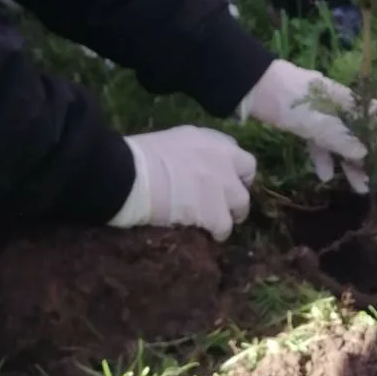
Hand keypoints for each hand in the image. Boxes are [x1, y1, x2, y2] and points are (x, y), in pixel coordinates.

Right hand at [110, 126, 256, 241]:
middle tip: (222, 202)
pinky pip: (225, 226)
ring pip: (241, 204)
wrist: (129, 175)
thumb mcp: (172, 142)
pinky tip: (207, 235)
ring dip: (229, 213)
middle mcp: (223, 159)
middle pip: (246, 176)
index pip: (236, 153)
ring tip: (216, 223)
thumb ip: (190, 153)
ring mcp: (222, 185)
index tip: (221, 179)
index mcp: (209, 140)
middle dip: (236, 189)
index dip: (231, 169)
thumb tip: (190, 168)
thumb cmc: (138, 157)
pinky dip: (217, 233)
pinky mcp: (215, 212)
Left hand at [242, 59, 376, 200]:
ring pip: (342, 143)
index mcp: (349, 103)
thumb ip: (342, 139)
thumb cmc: (292, 101)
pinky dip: (324, 158)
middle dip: (372, 163)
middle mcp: (340, 108)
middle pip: (362, 138)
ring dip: (350, 165)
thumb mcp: (318, 122)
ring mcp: (322, 115)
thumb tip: (365, 154)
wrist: (254, 86)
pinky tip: (325, 175)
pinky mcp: (306, 122)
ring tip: (359, 189)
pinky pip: (322, 143)